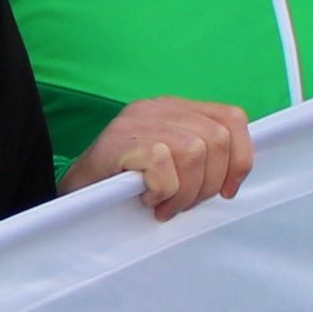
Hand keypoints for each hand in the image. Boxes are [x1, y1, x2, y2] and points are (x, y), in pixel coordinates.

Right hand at [63, 98, 253, 217]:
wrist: (72, 194)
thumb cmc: (122, 185)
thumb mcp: (168, 164)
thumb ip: (198, 159)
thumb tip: (233, 177)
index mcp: (174, 109)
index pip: (231, 118)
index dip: (240, 158)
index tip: (227, 190)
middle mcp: (158, 107)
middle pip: (217, 139)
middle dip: (209, 183)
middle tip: (184, 204)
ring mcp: (138, 120)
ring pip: (195, 151)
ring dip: (185, 191)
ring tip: (164, 204)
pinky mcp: (121, 139)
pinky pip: (163, 164)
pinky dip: (163, 190)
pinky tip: (146, 198)